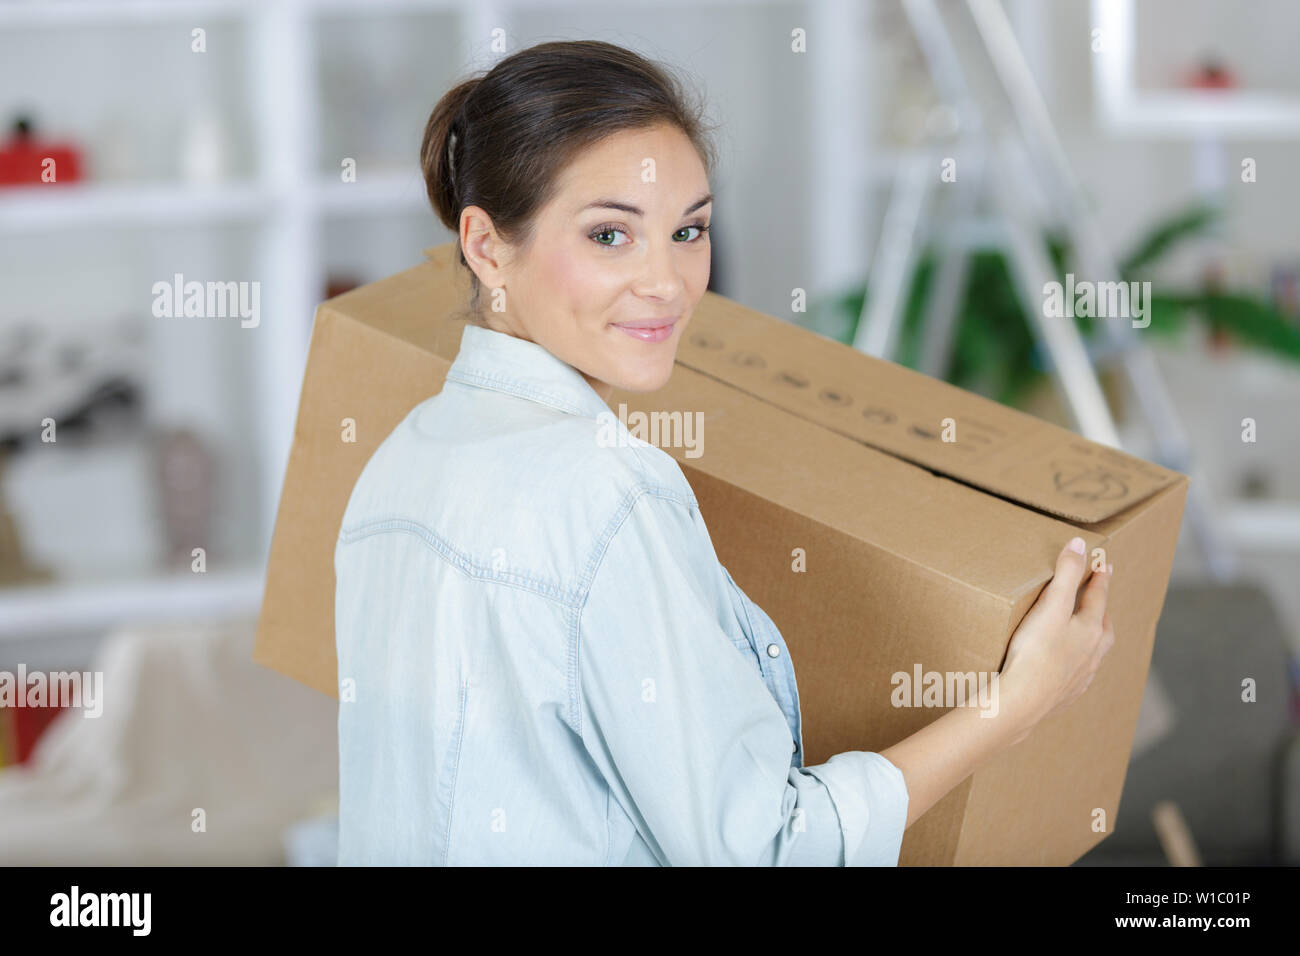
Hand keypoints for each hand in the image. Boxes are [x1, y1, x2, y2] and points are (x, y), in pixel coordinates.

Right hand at [998, 537, 1114, 746]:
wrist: (1024, 700)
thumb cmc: (1036, 650)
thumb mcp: (1050, 605)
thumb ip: (1066, 573)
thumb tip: (1080, 544)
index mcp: (1091, 629)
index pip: (1099, 597)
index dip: (1100, 578)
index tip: (1105, 565)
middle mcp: (1092, 653)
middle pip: (1103, 626)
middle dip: (1101, 610)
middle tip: (1097, 599)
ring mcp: (1082, 675)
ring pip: (1094, 652)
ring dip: (1092, 639)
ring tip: (1083, 633)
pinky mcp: (1067, 693)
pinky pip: (1079, 674)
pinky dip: (1077, 664)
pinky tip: (1067, 666)